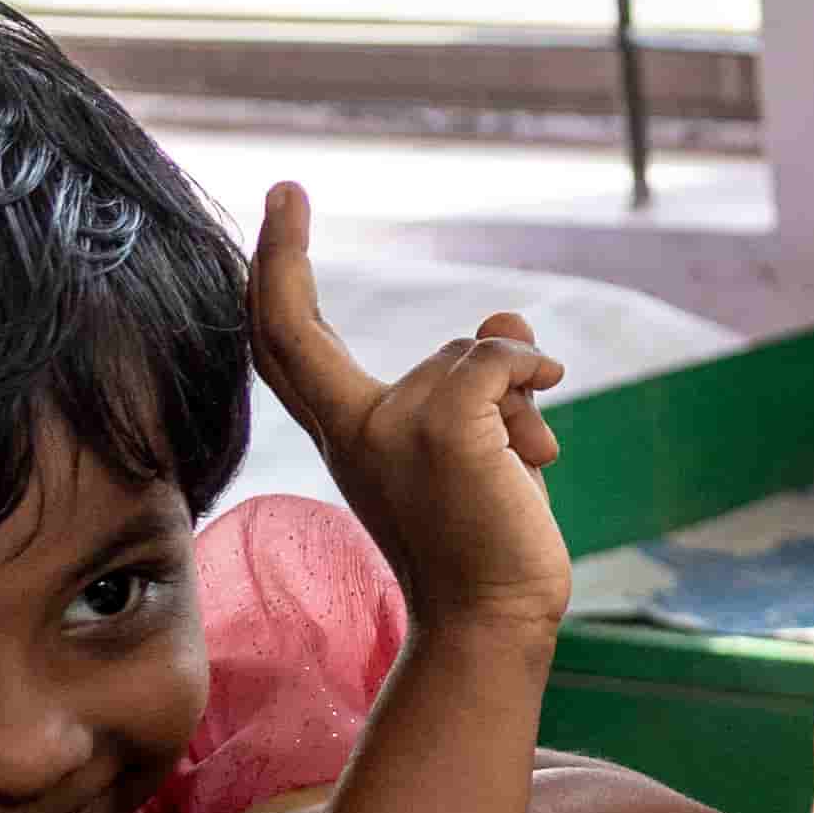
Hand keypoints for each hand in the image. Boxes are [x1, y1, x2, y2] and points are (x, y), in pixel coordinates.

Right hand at [252, 188, 573, 642]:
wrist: (492, 620)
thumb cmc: (483, 544)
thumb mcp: (477, 447)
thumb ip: (480, 382)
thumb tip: (505, 317)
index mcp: (345, 435)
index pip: (288, 348)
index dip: (273, 279)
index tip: (276, 213)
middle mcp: (354, 425)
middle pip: (297, 327)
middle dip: (278, 252)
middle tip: (283, 192)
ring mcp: (394, 423)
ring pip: (468, 353)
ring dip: (514, 396)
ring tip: (519, 467)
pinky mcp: (445, 423)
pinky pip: (501, 359)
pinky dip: (533, 375)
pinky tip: (540, 441)